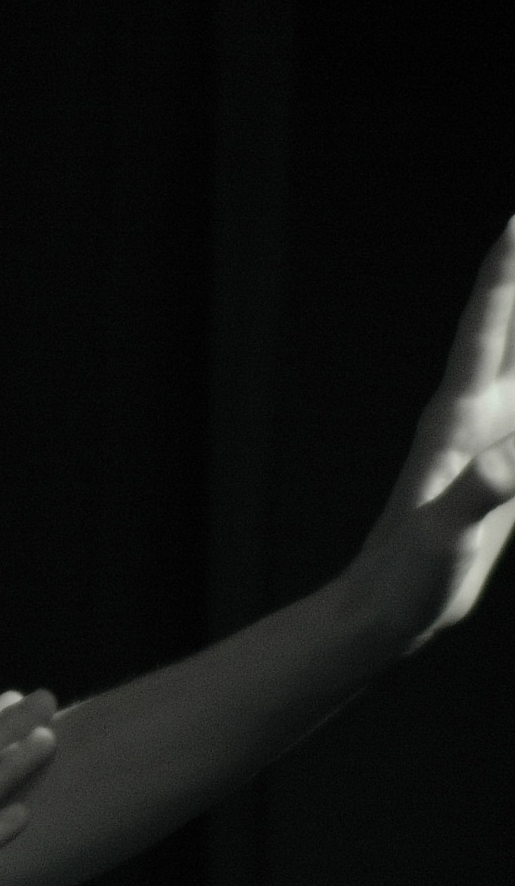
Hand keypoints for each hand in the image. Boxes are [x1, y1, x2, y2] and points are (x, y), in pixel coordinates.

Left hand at [349, 218, 514, 646]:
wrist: (385, 612)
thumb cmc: (404, 578)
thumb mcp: (446, 536)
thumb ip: (481, 494)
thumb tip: (514, 460)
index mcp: (456, 418)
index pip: (486, 329)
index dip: (505, 273)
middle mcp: (472, 415)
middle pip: (508, 328)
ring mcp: (487, 438)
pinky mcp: (503, 468)